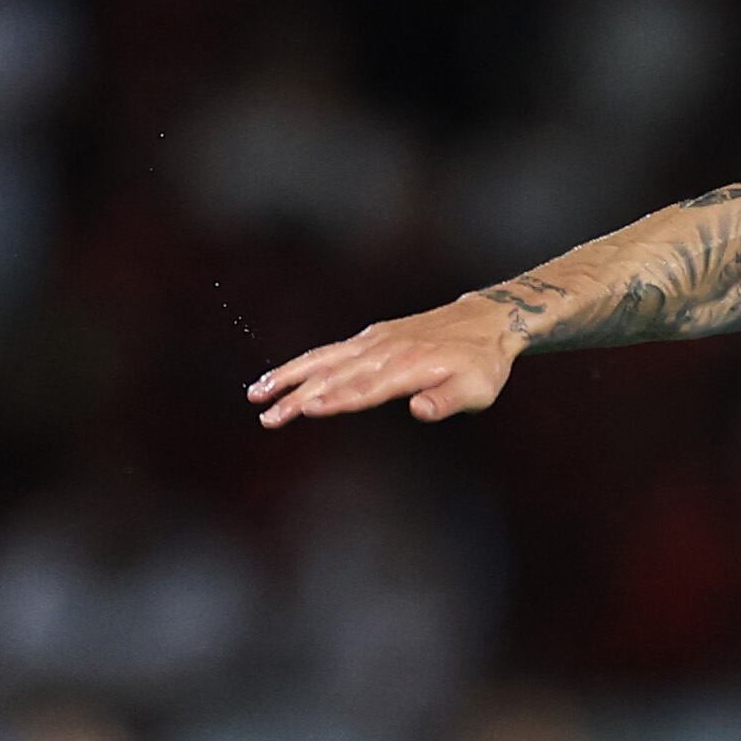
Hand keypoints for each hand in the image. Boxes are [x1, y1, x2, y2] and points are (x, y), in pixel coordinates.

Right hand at [247, 298, 519, 427]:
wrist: (484, 323)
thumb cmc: (482, 365)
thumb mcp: (477, 390)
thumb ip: (446, 401)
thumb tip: (418, 411)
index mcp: (408, 367)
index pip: (366, 388)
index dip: (337, 399)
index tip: (307, 409)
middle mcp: (384, 352)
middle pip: (334, 376)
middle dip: (298, 397)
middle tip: (267, 417)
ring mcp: (373, 342)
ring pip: (322, 360)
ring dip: (288, 376)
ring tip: (256, 393)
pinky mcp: (369, 337)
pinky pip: (329, 351)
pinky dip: (303, 363)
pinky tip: (280, 376)